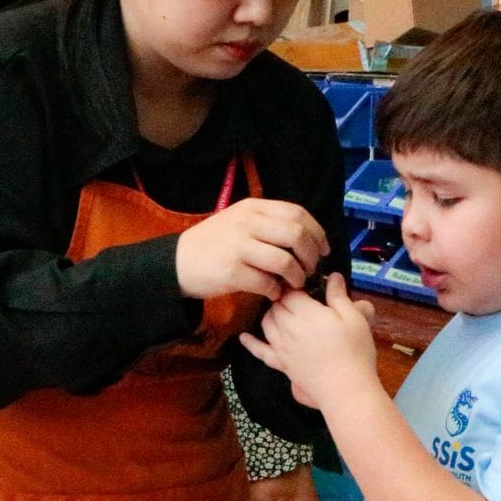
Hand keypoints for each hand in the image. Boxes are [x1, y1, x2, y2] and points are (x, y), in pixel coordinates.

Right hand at [175, 198, 329, 300]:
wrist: (177, 263)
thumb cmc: (214, 244)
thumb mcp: (240, 222)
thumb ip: (268, 224)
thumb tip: (307, 239)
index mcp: (253, 208)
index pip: (297, 213)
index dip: (317, 233)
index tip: (323, 250)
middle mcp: (247, 222)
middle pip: (296, 235)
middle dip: (311, 256)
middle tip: (311, 270)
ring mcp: (238, 246)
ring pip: (285, 260)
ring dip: (297, 276)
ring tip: (294, 284)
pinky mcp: (231, 271)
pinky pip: (267, 282)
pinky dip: (276, 291)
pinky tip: (274, 293)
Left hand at [239, 273, 377, 411]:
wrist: (345, 388)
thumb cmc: (353, 351)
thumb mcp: (354, 318)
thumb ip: (339, 295)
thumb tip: (332, 274)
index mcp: (305, 313)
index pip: (290, 292)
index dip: (296, 286)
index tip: (306, 286)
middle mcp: (287, 328)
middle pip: (276, 305)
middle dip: (285, 299)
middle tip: (300, 299)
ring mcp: (281, 347)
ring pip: (267, 323)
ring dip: (273, 313)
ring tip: (285, 311)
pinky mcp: (281, 364)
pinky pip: (260, 351)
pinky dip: (251, 343)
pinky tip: (243, 337)